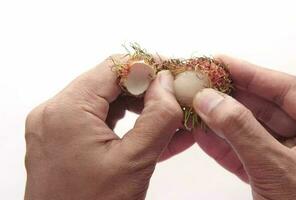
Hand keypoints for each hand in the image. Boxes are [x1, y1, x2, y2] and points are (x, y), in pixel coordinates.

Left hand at [24, 56, 193, 199]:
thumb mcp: (134, 161)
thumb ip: (157, 117)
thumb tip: (167, 83)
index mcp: (66, 111)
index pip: (112, 68)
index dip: (147, 66)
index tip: (173, 71)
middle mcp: (54, 113)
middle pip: (107, 83)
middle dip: (145, 89)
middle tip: (174, 96)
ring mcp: (56, 128)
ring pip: (104, 101)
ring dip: (137, 106)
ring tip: (167, 115)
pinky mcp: (62, 141)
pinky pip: (97, 120)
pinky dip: (124, 122)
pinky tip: (149, 129)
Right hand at [193, 55, 295, 199]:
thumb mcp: (279, 171)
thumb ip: (242, 132)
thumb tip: (209, 100)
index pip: (288, 90)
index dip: (252, 73)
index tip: (222, 61)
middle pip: (267, 107)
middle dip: (232, 96)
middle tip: (201, 82)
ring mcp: (294, 158)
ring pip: (253, 130)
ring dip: (222, 119)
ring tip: (195, 104)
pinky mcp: (275, 176)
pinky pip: (247, 153)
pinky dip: (224, 145)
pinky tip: (202, 132)